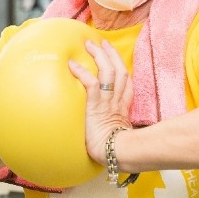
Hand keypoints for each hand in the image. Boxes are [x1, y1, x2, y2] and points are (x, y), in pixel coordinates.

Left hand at [68, 39, 133, 164]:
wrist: (116, 154)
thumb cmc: (114, 151)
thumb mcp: (113, 136)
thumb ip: (108, 129)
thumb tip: (97, 131)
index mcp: (123, 108)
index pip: (126, 84)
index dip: (121, 69)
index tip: (114, 58)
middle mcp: (118, 101)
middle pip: (120, 71)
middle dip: (112, 55)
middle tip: (102, 43)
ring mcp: (108, 102)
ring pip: (109, 72)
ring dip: (100, 56)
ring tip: (89, 44)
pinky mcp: (97, 105)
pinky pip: (91, 83)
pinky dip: (82, 72)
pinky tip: (72, 64)